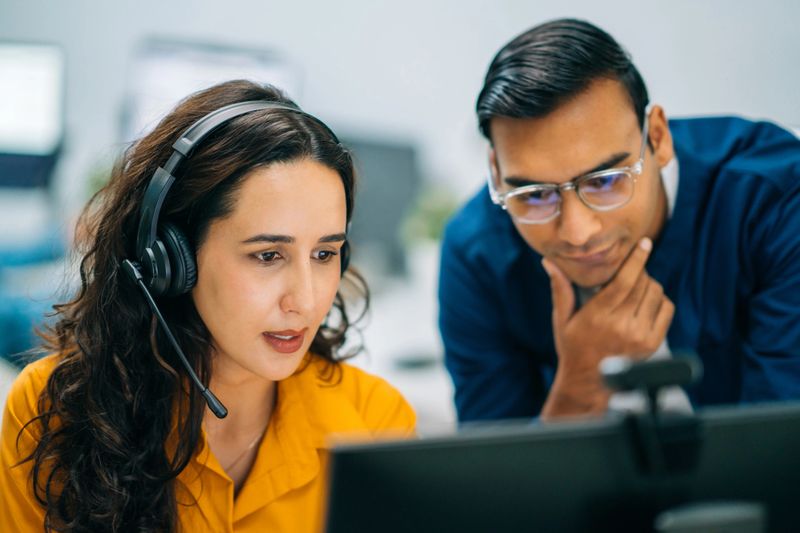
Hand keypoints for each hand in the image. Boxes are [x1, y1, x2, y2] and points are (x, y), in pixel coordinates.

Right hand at [540, 237, 674, 418]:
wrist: (588, 381)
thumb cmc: (572, 346)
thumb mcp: (562, 318)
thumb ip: (560, 288)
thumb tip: (548, 262)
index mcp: (598, 315)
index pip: (625, 280)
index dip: (636, 258)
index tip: (644, 243)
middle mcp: (621, 325)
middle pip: (643, 283)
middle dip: (639, 272)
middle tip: (629, 273)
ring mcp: (639, 335)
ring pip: (656, 294)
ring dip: (649, 286)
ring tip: (635, 290)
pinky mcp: (652, 343)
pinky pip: (666, 309)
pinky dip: (659, 301)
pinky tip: (645, 304)